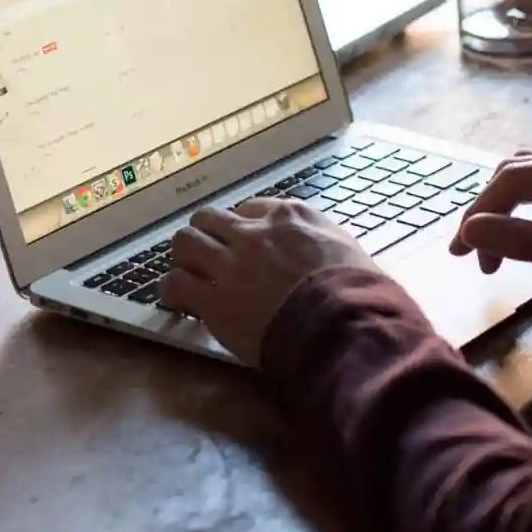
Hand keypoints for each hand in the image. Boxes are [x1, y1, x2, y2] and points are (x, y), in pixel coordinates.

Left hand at [163, 198, 380, 365]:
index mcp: (288, 216)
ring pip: (184, 242)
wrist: (341, 324)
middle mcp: (253, 232)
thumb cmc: (358, 290)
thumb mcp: (348, 248)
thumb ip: (324, 241)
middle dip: (206, 235)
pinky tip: (179, 303)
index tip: (245, 244)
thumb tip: (320, 251)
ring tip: (189, 274)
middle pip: (209, 218)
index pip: (251, 208)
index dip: (244, 226)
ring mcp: (229, 264)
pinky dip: (173, 291)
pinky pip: (175, 284)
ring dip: (184, 258)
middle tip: (209, 256)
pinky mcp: (213, 300)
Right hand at [451, 151, 531, 321]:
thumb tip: (470, 230)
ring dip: (506, 210)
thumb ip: (527, 242)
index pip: (516, 178)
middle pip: (520, 170)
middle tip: (468, 254)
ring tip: (489, 251)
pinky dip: (527, 213)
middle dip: (489, 209)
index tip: (460, 252)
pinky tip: (521, 238)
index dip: (481, 212)